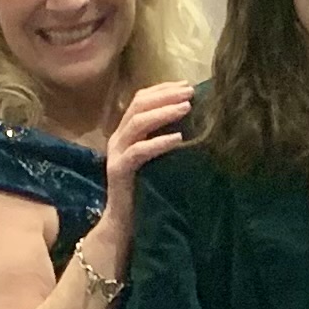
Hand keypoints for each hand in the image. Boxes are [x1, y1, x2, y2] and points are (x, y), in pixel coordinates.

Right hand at [93, 82, 195, 263]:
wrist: (123, 223)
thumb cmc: (145, 190)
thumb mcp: (156, 159)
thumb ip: (164, 138)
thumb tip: (192, 119)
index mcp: (126, 132)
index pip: (141, 99)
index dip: (163, 88)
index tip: (187, 84)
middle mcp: (118, 138)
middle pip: (139, 105)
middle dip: (166, 95)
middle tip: (190, 92)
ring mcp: (116, 153)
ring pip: (137, 123)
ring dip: (163, 112)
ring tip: (186, 108)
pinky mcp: (119, 171)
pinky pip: (138, 152)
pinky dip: (158, 143)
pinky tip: (177, 139)